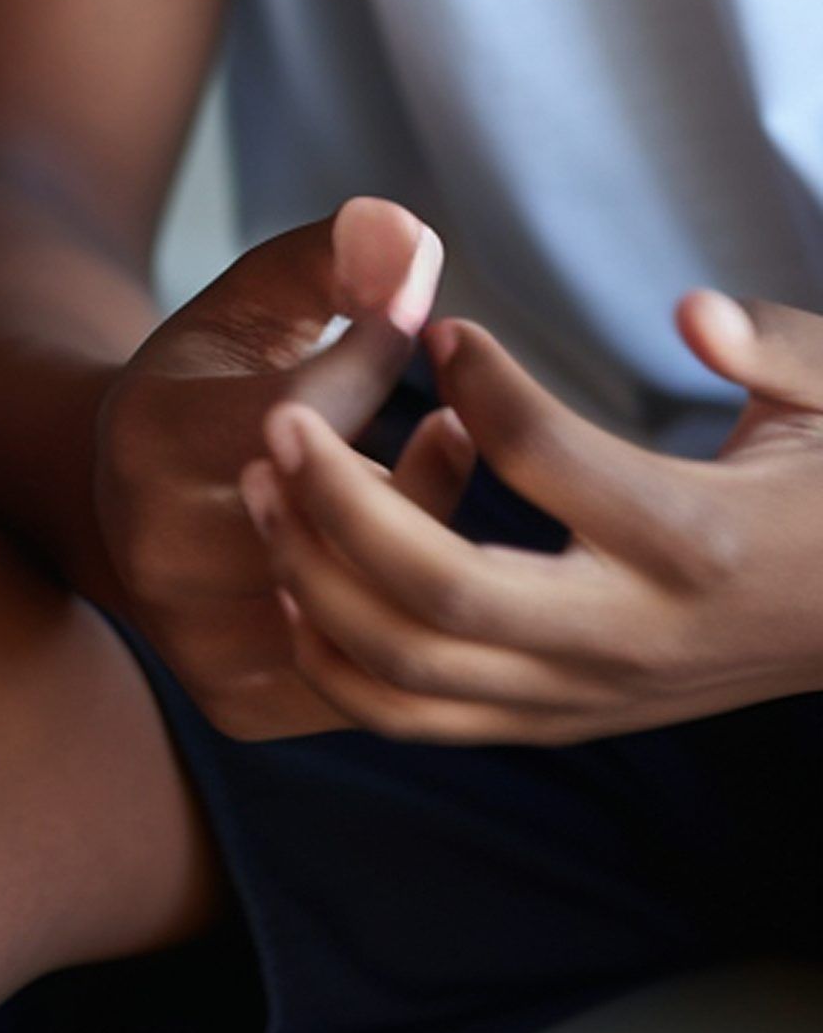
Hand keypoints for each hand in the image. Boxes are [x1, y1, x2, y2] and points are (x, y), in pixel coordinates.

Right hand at [93, 197, 443, 738]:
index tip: (422, 330)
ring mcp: (191, 633)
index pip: (304, 410)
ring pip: (359, 607)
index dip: (381, 361)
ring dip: (423, 550)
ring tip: (437, 482)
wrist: (110, 501)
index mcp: (150, 435)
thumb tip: (407, 233)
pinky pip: (363, 679)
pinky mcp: (236, 701)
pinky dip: (403, 622)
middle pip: (339, 522)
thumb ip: (329, 260)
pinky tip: (413, 569)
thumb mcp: (250, 305)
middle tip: (457, 431)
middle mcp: (155, 545)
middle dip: (418, 474)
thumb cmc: (210, 384)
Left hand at [245, 292, 822, 743]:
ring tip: (260, 483)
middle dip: (340, 502)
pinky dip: (335, 662)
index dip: (476, 378)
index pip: (545, 457)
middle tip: (278, 422)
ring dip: (314, 577)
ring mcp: (587, 693)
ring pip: (411, 665)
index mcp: (697, 539)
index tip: (438, 325)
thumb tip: (691, 312)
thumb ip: (774, 346)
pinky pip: (415, 718)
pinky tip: (292, 578)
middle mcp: (633, 634)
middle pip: (446, 589)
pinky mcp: (555, 720)